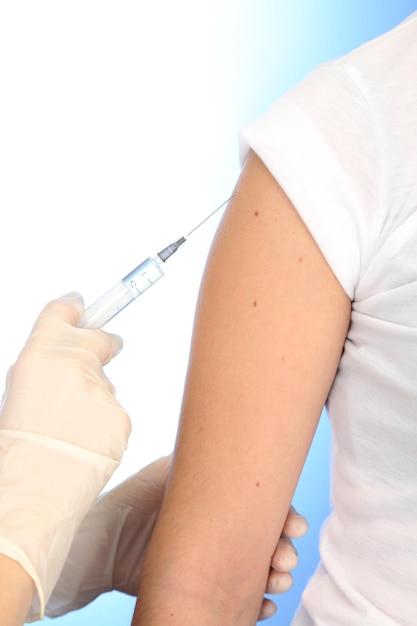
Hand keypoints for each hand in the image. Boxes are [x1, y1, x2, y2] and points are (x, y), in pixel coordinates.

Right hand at [0, 294, 130, 620]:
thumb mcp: (20, 394)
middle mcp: (73, 365)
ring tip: (71, 434)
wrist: (33, 491)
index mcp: (39, 355)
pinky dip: (104, 427)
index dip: (73, 310)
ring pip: (105, 387)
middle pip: (102, 339)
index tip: (80, 306)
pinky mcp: (120, 417)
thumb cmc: (17, 446)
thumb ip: (46, 369)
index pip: (63, 313)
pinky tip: (84, 447)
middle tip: (108, 345)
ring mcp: (100, 390)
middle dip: (104, 344)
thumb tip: (70, 357)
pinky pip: (115, 416)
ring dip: (95, 401)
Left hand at [47, 455, 306, 620]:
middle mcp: (224, 532)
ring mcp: (218, 563)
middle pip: (268, 542)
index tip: (294, 526)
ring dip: (276, 577)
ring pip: (261, 572)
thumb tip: (247, 438)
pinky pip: (243, 600)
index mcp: (223, 503)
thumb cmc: (141, 497)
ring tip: (276, 581)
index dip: (285, 518)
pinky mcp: (206, 591)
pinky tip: (264, 604)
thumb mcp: (175, 469)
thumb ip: (208, 457)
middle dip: (284, 550)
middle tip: (285, 558)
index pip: (265, 510)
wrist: (107, 539)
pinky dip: (259, 603)